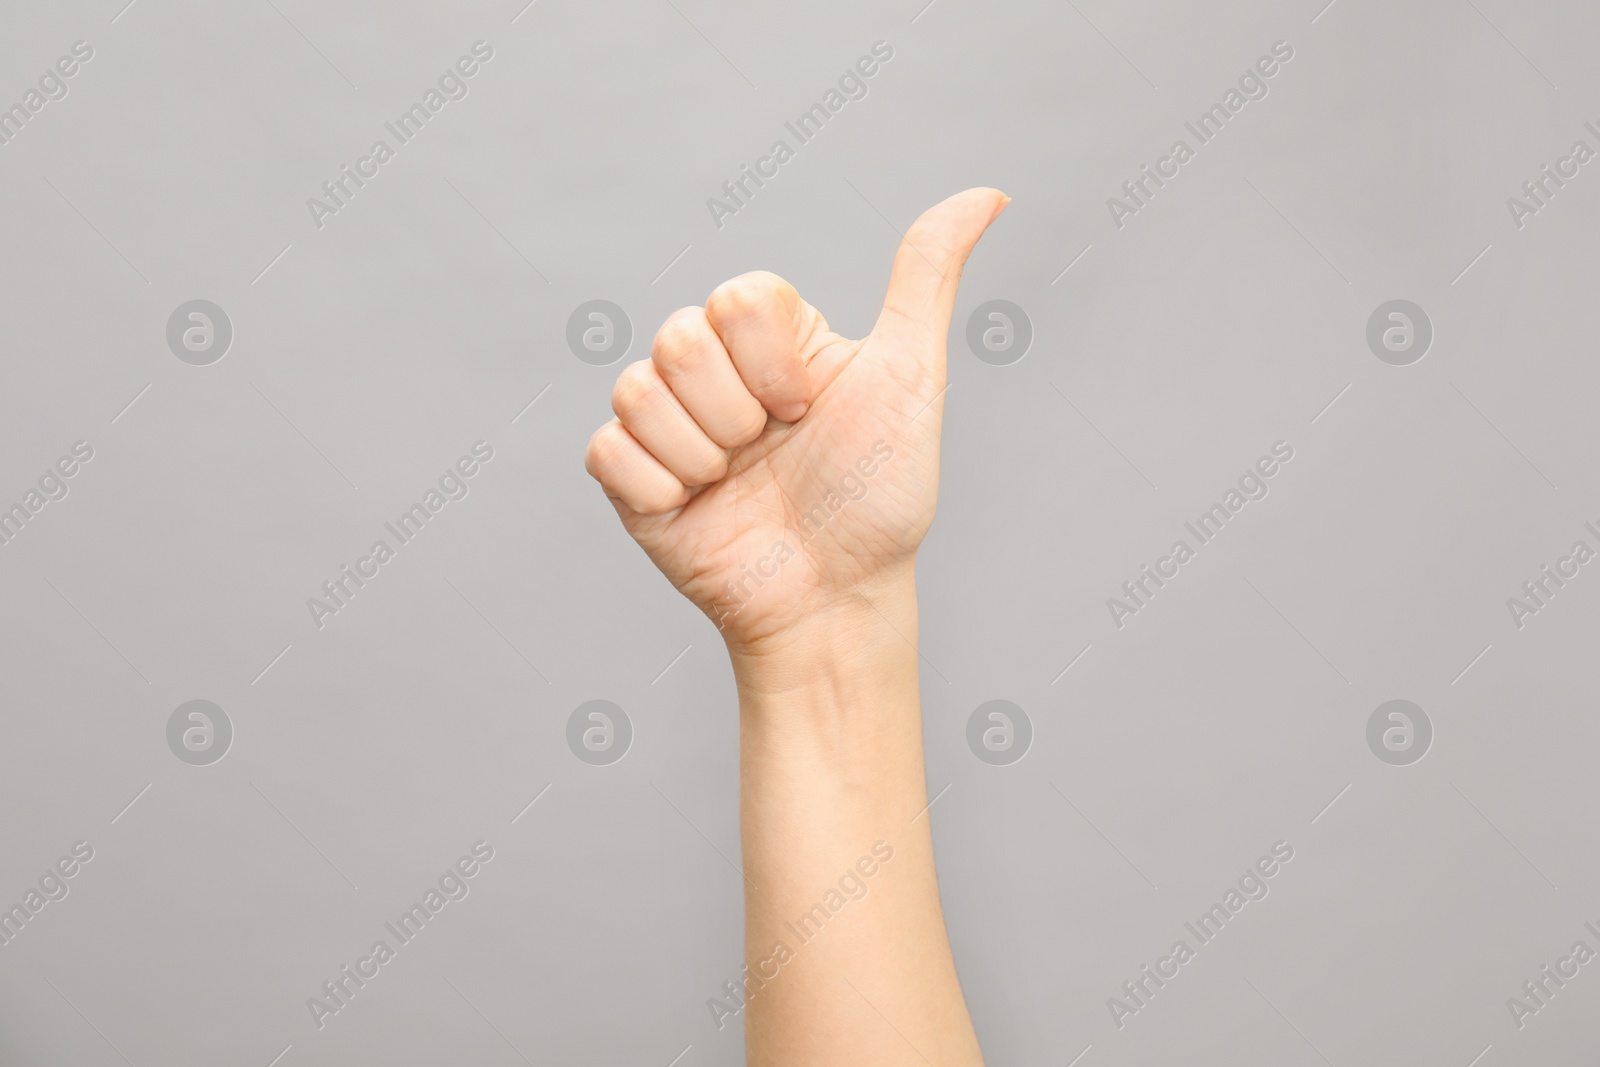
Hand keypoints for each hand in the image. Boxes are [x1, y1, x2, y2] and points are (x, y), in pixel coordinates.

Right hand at [585, 187, 1008, 653]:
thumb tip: (990, 193)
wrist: (835, 597)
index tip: (809, 411)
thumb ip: (926, 278)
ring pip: (638, 390)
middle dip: (738, 414)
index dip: (775, 365)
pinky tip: (697, 509)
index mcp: (770, 337)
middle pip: (679, 338)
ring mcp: (669, 423)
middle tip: (771, 453)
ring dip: (702, 454)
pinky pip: (608, 449)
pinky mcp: (631, 478)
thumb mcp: (910, 378)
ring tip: (737, 485)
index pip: (736, 298)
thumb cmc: (878, 495)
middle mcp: (714, 370)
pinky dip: (657, 488)